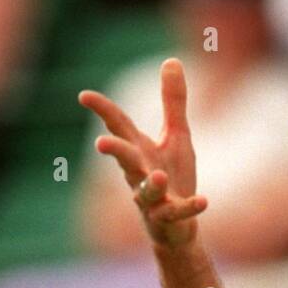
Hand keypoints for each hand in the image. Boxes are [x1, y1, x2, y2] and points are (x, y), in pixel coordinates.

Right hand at [79, 58, 207, 250]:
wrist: (178, 228)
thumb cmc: (173, 178)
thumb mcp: (177, 135)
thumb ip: (173, 102)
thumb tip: (171, 60)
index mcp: (139, 151)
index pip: (118, 126)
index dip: (102, 111)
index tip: (84, 96)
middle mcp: (139, 174)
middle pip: (124, 160)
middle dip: (115, 151)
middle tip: (101, 143)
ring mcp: (152, 200)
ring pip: (145, 193)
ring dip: (150, 185)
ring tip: (158, 176)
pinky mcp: (168, 219)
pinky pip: (176, 213)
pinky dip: (188, 207)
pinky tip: (203, 201)